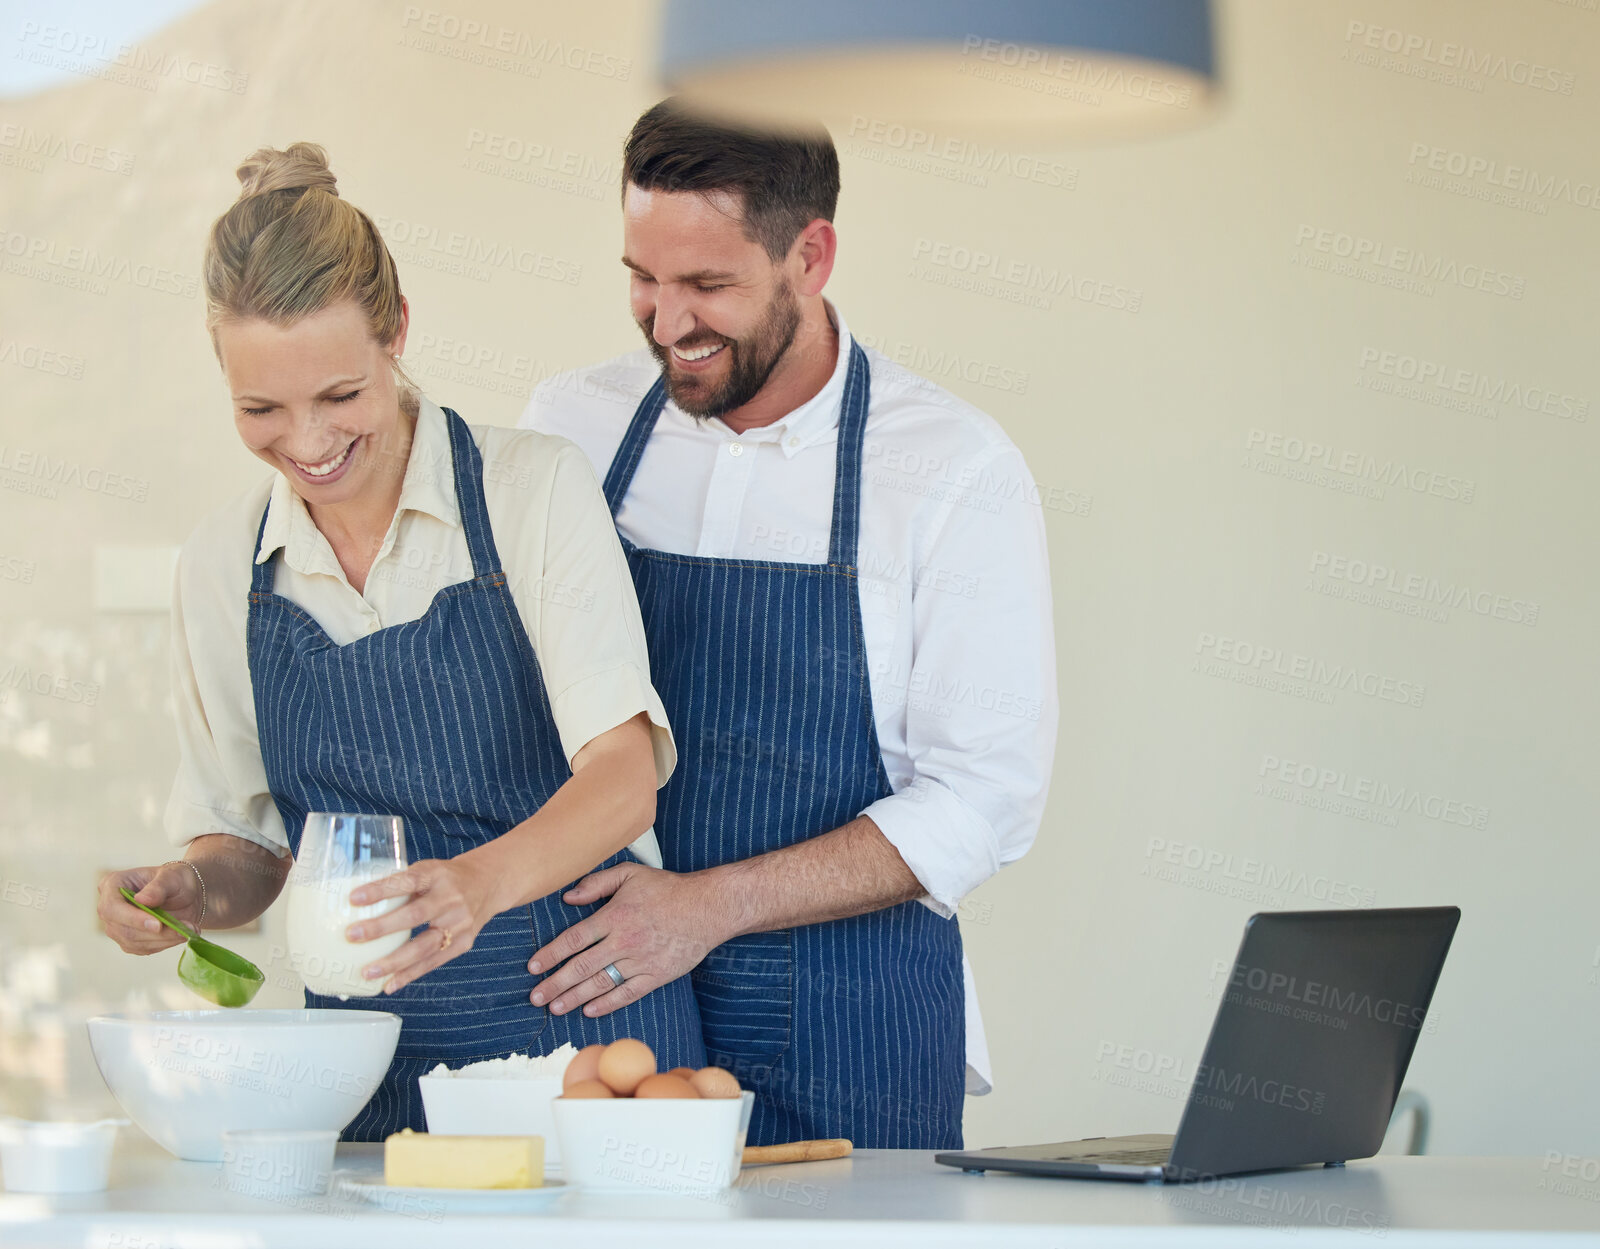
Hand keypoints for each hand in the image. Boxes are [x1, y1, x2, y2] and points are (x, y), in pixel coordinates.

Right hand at [99, 864, 200, 954]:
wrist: (185, 895)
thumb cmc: (175, 880)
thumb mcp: (171, 876)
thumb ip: (158, 887)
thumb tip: (142, 900)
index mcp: (112, 884)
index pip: (111, 907)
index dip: (132, 918)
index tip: (157, 924)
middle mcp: (109, 908)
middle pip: (122, 929)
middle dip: (154, 933)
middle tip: (182, 930)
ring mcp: (116, 927)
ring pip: (133, 942)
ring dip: (163, 940)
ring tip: (188, 931)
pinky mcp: (128, 941)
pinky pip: (143, 949)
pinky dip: (164, 944)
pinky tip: (181, 935)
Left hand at [347, 856, 500, 993]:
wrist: (488, 884)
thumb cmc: (446, 878)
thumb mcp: (428, 871)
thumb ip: (401, 887)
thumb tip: (358, 907)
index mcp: (437, 875)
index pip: (407, 881)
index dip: (381, 890)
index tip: (354, 898)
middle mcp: (450, 898)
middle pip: (415, 915)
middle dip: (382, 928)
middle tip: (353, 936)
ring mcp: (459, 922)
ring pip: (425, 945)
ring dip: (394, 961)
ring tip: (368, 972)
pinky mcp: (463, 942)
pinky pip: (434, 961)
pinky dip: (410, 974)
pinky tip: (390, 984)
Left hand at [526, 863, 729, 1018]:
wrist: (708, 907)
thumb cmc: (667, 888)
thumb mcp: (630, 874)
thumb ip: (596, 883)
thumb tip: (568, 897)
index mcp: (614, 916)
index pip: (573, 940)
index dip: (550, 955)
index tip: (533, 967)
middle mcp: (624, 941)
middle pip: (581, 967)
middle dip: (554, 984)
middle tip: (535, 997)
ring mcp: (641, 961)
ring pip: (600, 984)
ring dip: (574, 998)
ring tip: (554, 1008)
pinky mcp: (656, 975)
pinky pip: (627, 994)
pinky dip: (607, 1004)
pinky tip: (589, 1011)